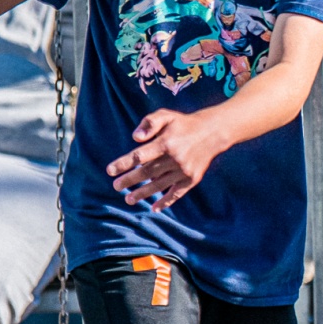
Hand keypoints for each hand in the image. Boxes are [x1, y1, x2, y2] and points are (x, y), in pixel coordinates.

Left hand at [109, 109, 225, 210]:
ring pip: (159, 185)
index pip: (139, 156)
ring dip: (143, 194)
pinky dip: (166, 202)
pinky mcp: (192, 179)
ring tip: (129, 199)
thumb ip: (150, 123)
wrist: (213, 133)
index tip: (110, 171)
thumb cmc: (184, 124)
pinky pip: (176, 193)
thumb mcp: (167, 116)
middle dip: (129, 181)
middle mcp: (174, 158)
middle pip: (146, 172)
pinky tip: (154, 208)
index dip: (123, 164)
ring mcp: (184, 171)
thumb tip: (135, 137)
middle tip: (116, 186)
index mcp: (166, 142)